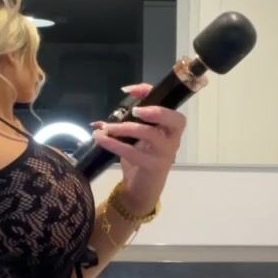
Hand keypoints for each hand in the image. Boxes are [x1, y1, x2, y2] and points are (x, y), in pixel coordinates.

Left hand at [91, 83, 184, 211]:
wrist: (143, 187)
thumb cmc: (142, 156)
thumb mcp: (139, 134)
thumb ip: (133, 117)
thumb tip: (120, 96)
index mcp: (171, 128)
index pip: (169, 106)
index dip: (152, 94)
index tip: (130, 90)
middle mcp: (173, 139)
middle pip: (176, 120)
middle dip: (157, 112)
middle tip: (136, 111)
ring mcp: (165, 153)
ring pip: (151, 135)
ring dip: (125, 128)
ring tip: (107, 127)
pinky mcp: (153, 166)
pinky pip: (133, 153)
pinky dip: (114, 144)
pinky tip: (101, 139)